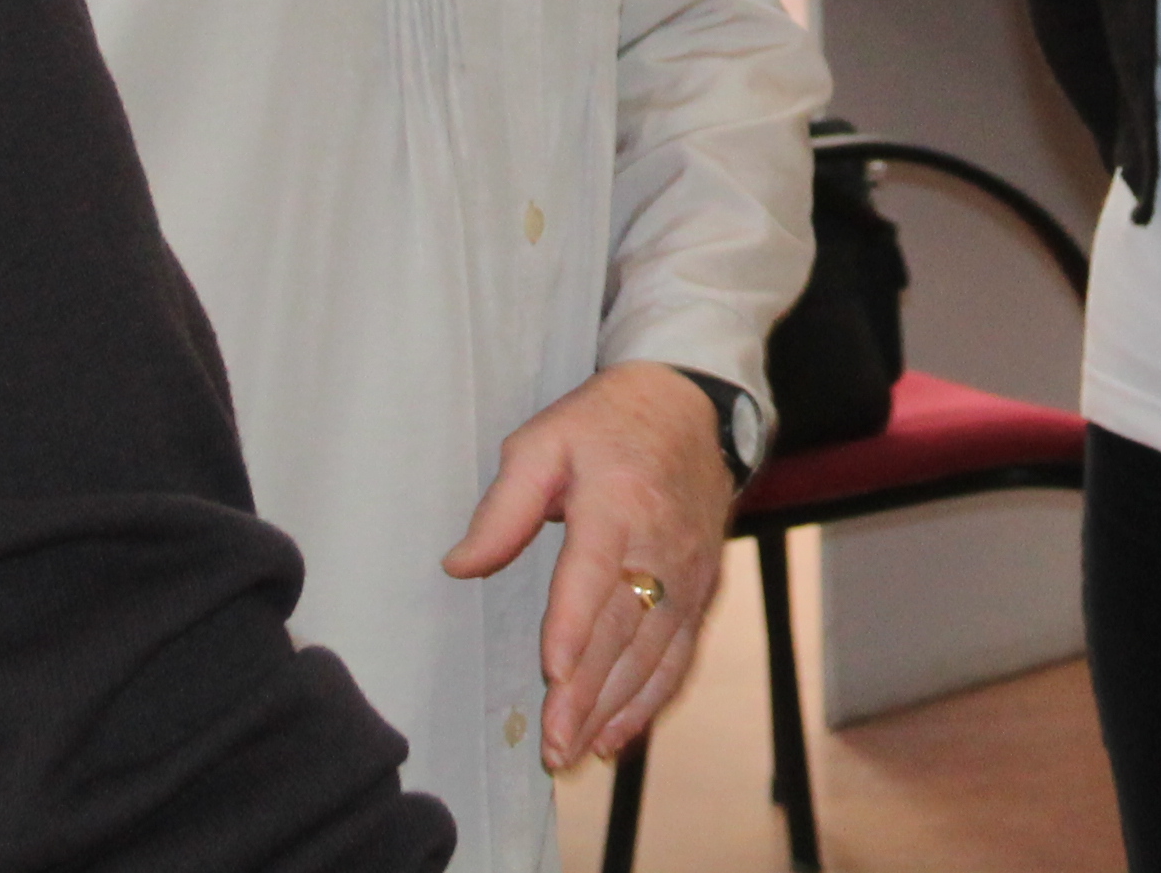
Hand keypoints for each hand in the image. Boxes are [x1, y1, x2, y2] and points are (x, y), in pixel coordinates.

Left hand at [441, 361, 733, 770]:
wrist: (693, 409)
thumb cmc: (607, 424)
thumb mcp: (544, 440)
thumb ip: (504, 506)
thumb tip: (459, 565)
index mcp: (619, 503)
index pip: (594, 574)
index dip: (574, 626)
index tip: (554, 673)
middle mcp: (662, 545)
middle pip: (622, 630)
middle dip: (587, 693)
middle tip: (553, 746)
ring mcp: (688, 573)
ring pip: (651, 654)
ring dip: (613, 709)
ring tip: (573, 752)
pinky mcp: (702, 590)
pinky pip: (679, 656)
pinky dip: (651, 701)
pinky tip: (618, 736)